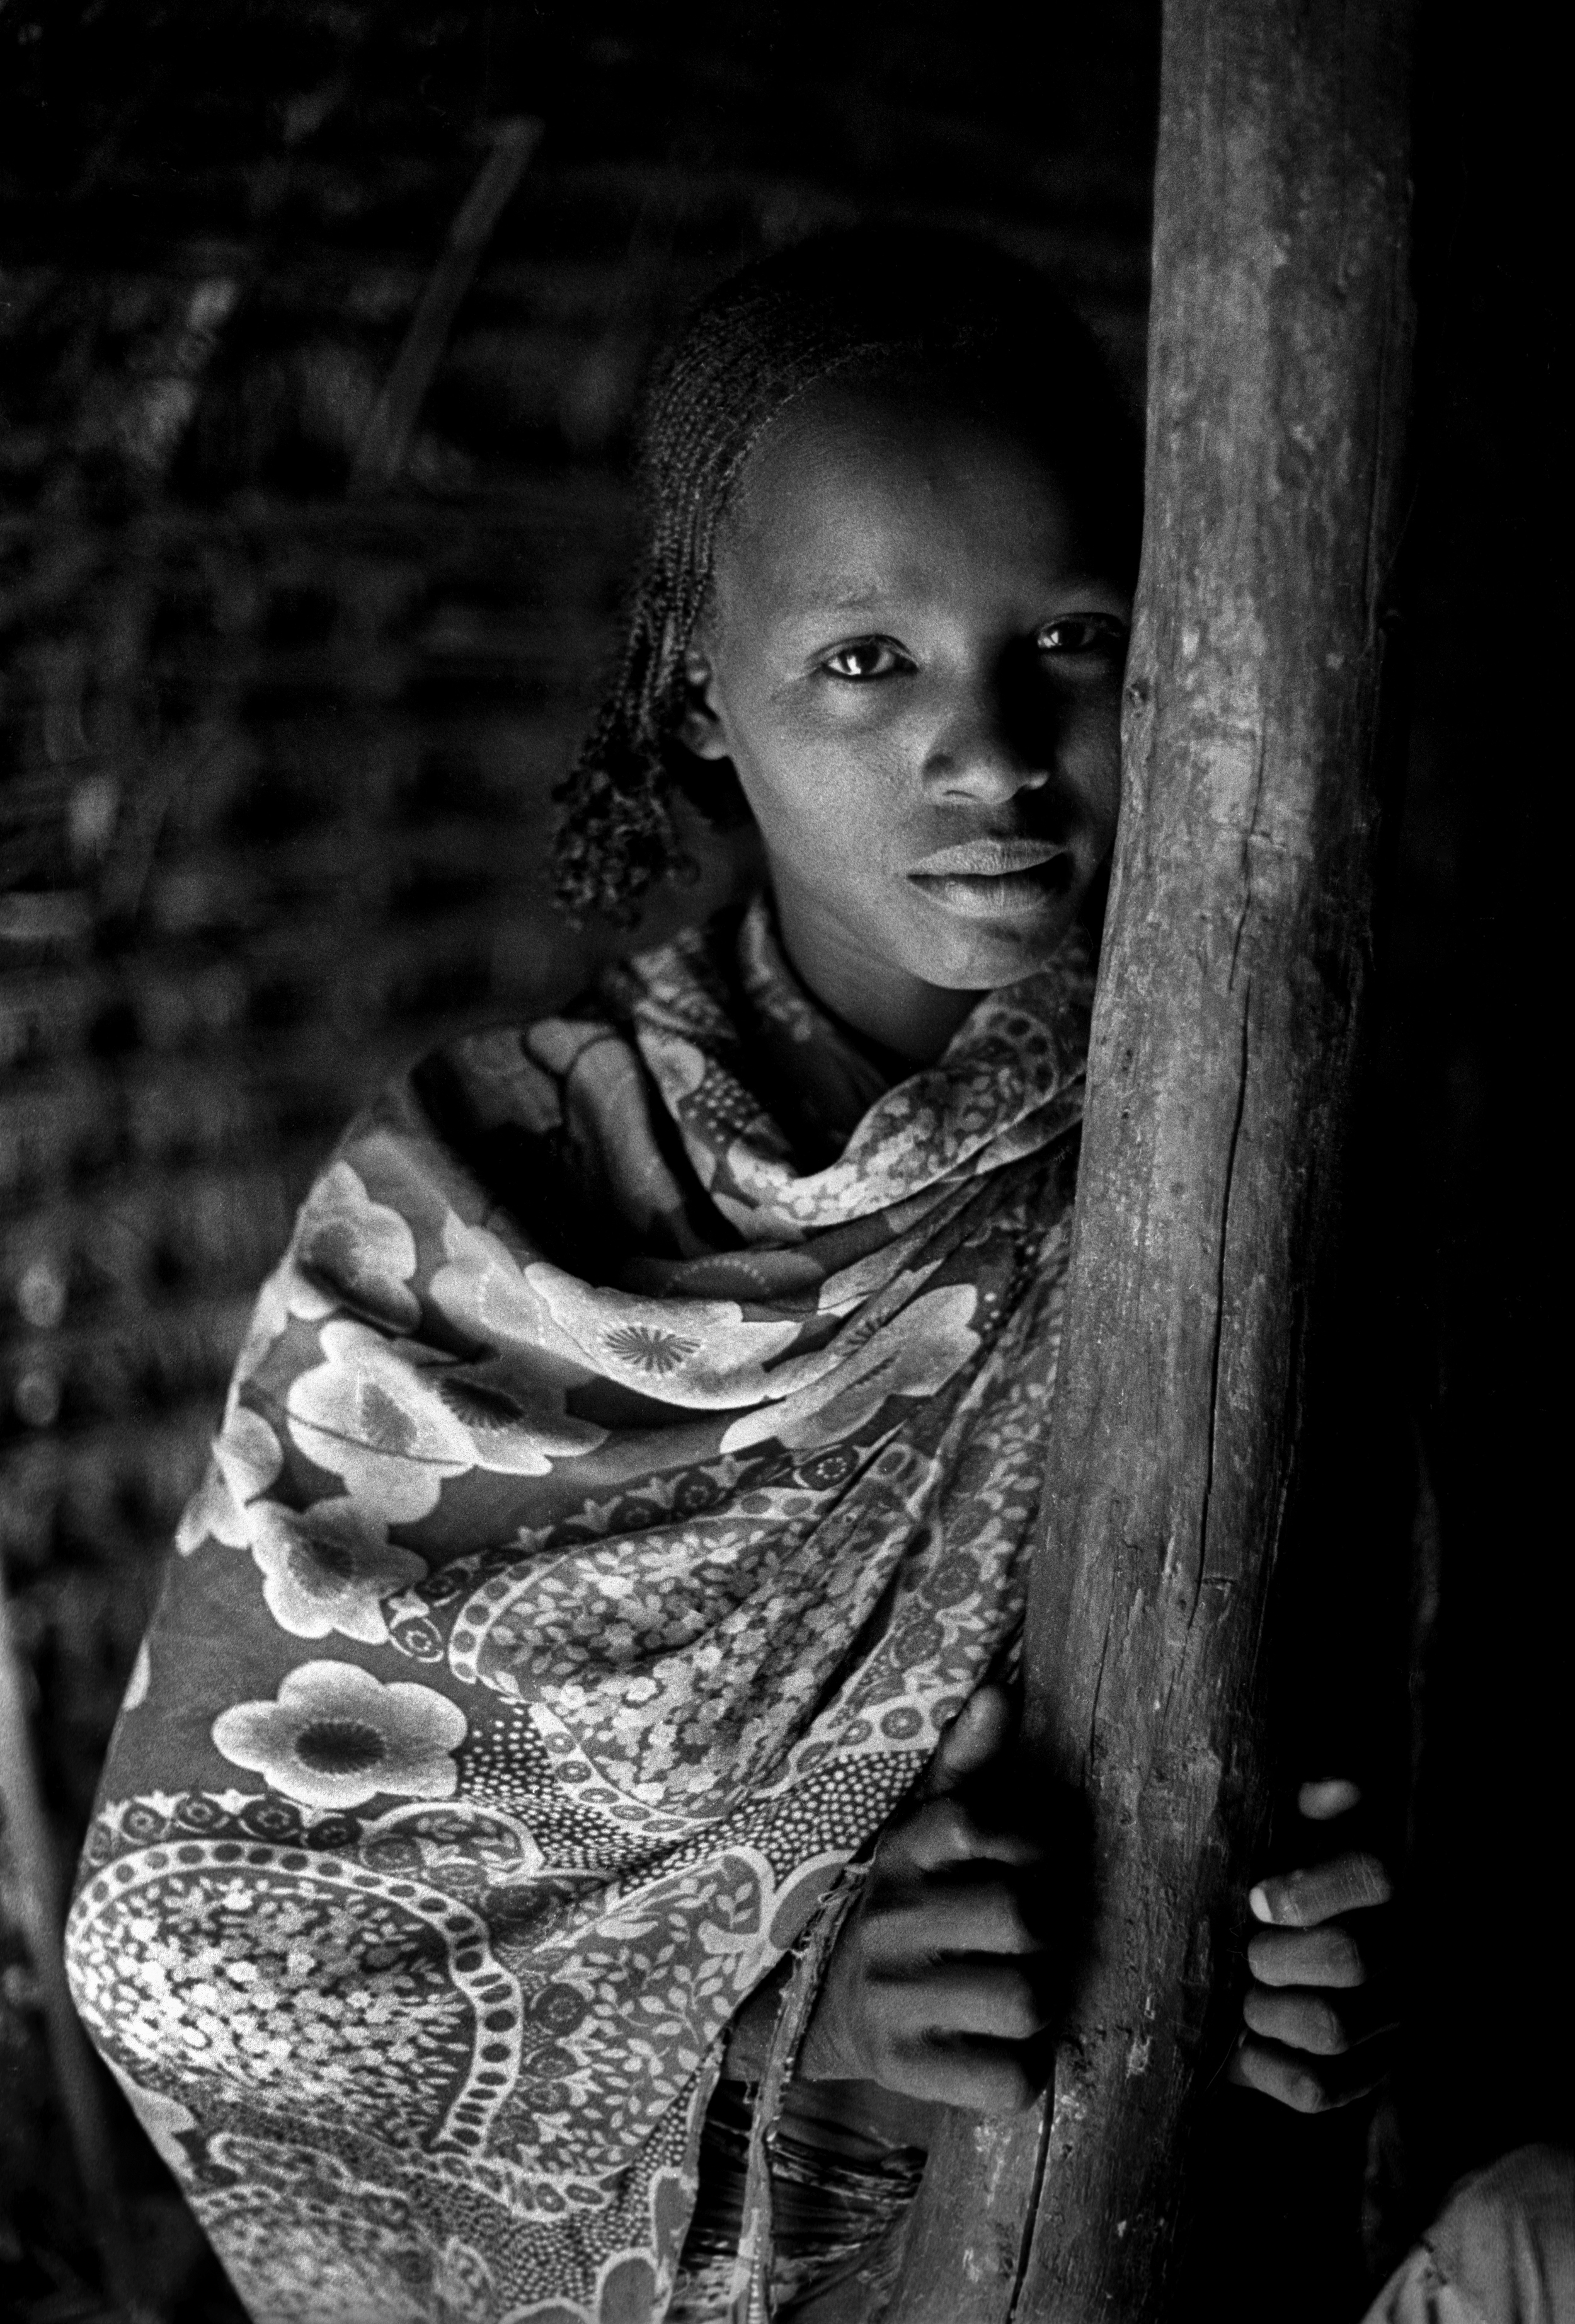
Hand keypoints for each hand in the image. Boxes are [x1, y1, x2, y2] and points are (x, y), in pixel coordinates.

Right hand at [798, 1685, 1050, 2113]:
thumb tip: (1000, 1691)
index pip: (974, 1824)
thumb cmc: (901, 1906)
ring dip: (1040, 2000)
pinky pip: (1009, 2081)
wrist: (815, 2008)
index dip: (1026, 1844)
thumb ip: (964, 1765)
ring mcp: (894, 2003)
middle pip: (1020, 1916)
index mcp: (899, 1856)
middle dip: (1047, 1929)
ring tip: (1018, 1991)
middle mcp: (891, 1925)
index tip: (1028, 1864)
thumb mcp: (918, 1833)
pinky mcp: (905, 2073)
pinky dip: (1021, 2070)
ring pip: (1025, 1999)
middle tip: (1033, 1939)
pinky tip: (1000, 2047)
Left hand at [1227, 1778, 1396, 2113]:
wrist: (1279, 1955)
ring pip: (1333, 2028)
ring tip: (1243, 1996)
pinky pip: (1318, 2090)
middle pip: (1350, 1958)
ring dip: (1270, 2012)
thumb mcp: (1299, 1832)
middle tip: (1247, 1951)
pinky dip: (1270, 2070)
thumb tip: (1331, 1786)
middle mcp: (1403, 1956)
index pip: (1377, 1876)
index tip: (1257, 1901)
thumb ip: (1315, 1804)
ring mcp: (1387, 2025)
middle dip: (1278, 1956)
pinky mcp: (1362, 2078)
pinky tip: (1244, 2045)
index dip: (1312, 1890)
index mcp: (1391, 1886)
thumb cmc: (1287, 1875)